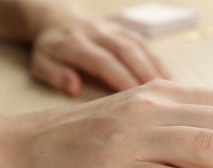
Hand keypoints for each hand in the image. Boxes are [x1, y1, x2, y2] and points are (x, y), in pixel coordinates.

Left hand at [30, 17, 171, 95]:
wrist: (59, 21)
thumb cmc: (52, 49)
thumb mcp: (40, 63)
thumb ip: (54, 74)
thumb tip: (74, 87)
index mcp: (75, 43)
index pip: (103, 62)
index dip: (122, 79)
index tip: (137, 100)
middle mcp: (98, 33)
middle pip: (127, 53)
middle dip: (145, 76)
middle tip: (162, 100)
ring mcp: (114, 30)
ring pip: (140, 48)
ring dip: (158, 69)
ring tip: (173, 92)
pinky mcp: (125, 31)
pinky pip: (145, 46)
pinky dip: (159, 63)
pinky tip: (171, 79)